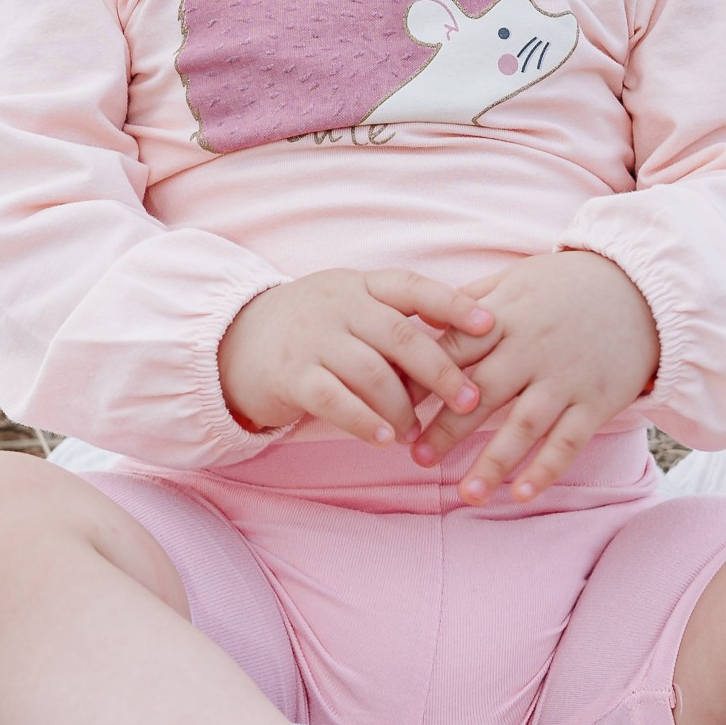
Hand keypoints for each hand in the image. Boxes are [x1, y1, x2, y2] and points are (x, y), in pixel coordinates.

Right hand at [218, 271, 495, 445]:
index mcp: (361, 286)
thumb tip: (464, 345)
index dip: (454, 305)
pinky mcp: (292, 374)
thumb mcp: (350, 308)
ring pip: (372, 372)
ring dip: (404, 408)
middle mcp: (339, 306)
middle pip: (401, 336)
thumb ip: (395, 322)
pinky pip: (336, 399)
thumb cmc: (313, 329)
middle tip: (472, 401)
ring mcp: (314, 339)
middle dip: (442, 371)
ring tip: (418, 434)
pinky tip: (386, 438)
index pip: (413, 288)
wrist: (234, 341)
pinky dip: (366, 421)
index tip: (491, 324)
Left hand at [409, 250, 658, 503]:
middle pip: (481, 393)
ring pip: (524, 426)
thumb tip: (422, 320)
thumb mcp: (517, 279)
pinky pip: (568, 441)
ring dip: (494, 462)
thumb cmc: (569, 284)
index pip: (453, 351)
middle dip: (447, 428)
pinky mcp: (596, 401)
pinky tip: (521, 494)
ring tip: (466, 494)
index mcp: (505, 319)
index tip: (392, 407)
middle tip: (417, 458)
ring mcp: (565, 379)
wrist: (643, 291)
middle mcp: (533, 350)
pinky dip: (546, 469)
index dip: (420, 380)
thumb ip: (471, 301)